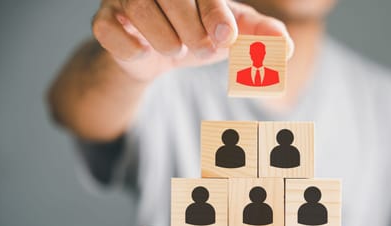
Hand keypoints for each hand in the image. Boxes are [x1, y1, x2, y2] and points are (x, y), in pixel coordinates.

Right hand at [92, 0, 293, 81]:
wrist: (154, 54)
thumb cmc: (195, 34)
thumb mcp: (230, 34)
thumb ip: (258, 36)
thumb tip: (286, 48)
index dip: (214, 11)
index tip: (227, 37)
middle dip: (191, 26)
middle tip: (206, 50)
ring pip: (137, 7)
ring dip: (162, 37)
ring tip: (176, 51)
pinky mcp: (104, 21)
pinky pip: (106, 29)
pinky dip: (126, 44)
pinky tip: (143, 54)